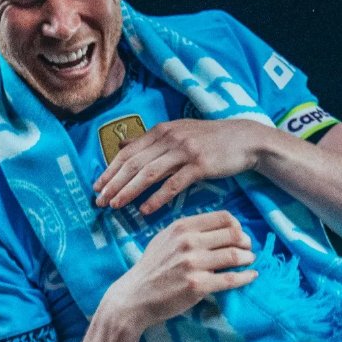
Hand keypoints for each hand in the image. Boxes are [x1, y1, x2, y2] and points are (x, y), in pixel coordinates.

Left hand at [93, 119, 267, 214]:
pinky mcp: (200, 166)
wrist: (244, 140)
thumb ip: (152, 141)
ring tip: (116, 206)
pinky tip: (145, 210)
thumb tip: (124, 147)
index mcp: (161, 130)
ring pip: (149, 174)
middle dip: (114, 183)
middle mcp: (169, 138)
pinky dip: (157, 198)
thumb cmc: (210, 140)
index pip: (128, 152)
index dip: (110, 170)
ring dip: (129, 191)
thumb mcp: (179, 133)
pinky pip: (173, 185)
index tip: (96, 187)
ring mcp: (184, 151)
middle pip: (134, 163)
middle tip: (99, 201)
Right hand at [105, 211, 256, 331]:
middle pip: (233, 235)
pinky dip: (246, 277)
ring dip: (247, 258)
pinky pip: (230, 279)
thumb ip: (187, 232)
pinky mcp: (197, 285)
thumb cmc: (151, 269)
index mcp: (182, 227)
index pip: (222, 218)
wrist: (134, 297)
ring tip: (249, 261)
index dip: (237, 226)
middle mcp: (188, 242)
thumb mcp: (164, 239)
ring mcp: (193, 264)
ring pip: (234, 256)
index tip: (240, 235)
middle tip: (248, 249)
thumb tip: (216, 228)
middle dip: (246, 242)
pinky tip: (251, 276)